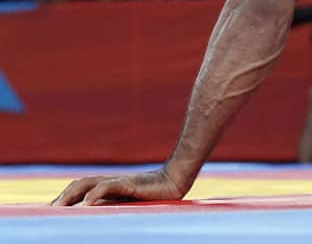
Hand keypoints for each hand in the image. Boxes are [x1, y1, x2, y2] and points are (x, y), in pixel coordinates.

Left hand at [51, 168, 184, 205]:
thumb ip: (114, 207)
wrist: (175, 182)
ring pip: (87, 183)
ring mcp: (118, 181)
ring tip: (59, 208)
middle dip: (62, 197)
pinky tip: (86, 204)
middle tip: (49, 211)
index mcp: (108, 186)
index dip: (64, 198)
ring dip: (71, 195)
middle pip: (78, 185)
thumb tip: (98, 216)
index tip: (50, 211)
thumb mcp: (130, 204)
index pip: (80, 189)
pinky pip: (107, 186)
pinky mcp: (128, 182)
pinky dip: (94, 194)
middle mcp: (109, 182)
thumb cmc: (155, 196)